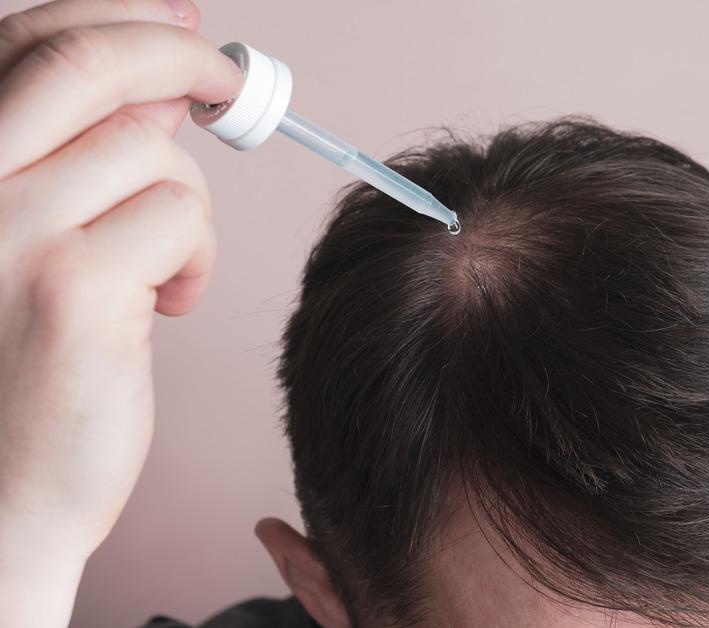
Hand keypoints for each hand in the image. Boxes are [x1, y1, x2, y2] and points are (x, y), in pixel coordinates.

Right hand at [0, 0, 242, 623]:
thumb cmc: (13, 363)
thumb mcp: (19, 235)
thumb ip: (68, 152)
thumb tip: (158, 82)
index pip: (24, 38)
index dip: (115, 16)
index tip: (178, 22)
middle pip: (88, 62)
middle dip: (177, 54)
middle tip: (226, 79)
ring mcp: (0, 229)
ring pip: (153, 153)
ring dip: (185, 206)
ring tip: (163, 268)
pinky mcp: (72, 286)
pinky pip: (180, 217)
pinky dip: (195, 256)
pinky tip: (168, 306)